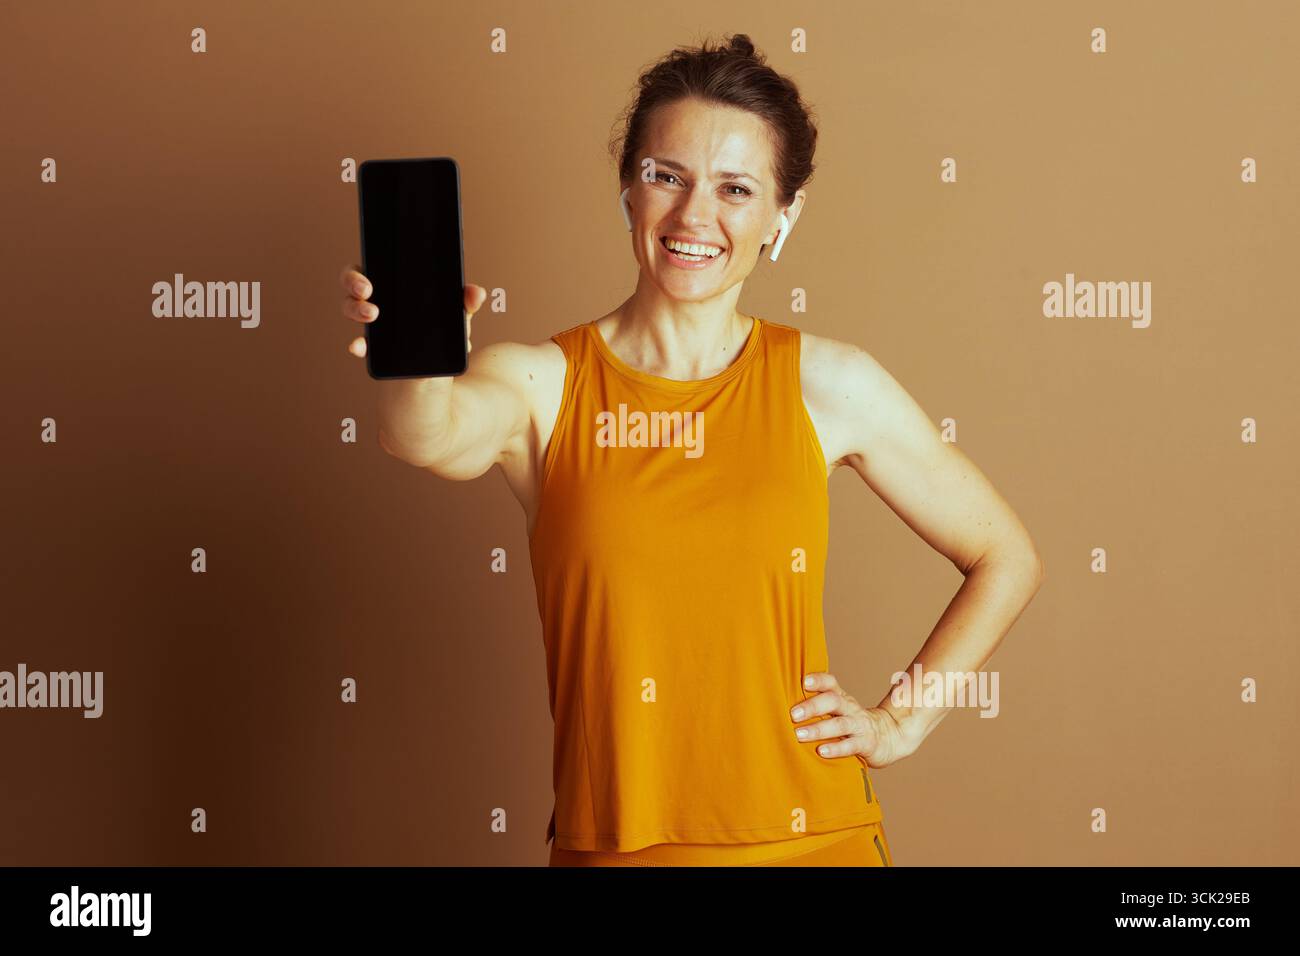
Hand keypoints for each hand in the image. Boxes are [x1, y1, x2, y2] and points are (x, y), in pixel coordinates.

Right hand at [338, 264, 486, 359]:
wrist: (441, 366)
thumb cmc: (443, 327)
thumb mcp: (456, 313)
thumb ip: (465, 302)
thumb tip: (477, 293)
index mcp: (392, 281)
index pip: (368, 266)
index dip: (360, 271)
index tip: (369, 282)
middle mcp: (376, 298)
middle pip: (352, 284)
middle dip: (354, 285)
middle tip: (368, 293)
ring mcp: (371, 322)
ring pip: (351, 308)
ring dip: (356, 310)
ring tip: (372, 316)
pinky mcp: (373, 345)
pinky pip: (360, 342)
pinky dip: (358, 344)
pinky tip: (359, 347)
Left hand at [790, 672, 912, 768]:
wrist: (889, 737)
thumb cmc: (852, 723)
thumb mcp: (838, 710)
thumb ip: (817, 705)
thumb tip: (781, 702)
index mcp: (842, 698)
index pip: (831, 683)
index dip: (818, 680)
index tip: (803, 681)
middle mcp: (850, 709)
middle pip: (834, 701)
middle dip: (813, 706)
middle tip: (793, 714)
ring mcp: (860, 726)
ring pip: (840, 724)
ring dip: (819, 729)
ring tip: (799, 734)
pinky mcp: (867, 744)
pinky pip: (851, 745)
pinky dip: (836, 748)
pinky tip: (821, 751)